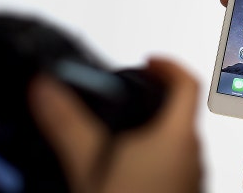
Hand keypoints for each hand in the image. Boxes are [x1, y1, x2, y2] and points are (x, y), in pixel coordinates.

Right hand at [29, 58, 201, 192]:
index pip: (188, 84)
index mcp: (176, 137)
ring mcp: (195, 174)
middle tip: (141, 90)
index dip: (170, 65)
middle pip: (186, 112)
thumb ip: (68, 123)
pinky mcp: (190, 190)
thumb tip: (47, 90)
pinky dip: (163, 152)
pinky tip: (137, 165)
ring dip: (162, 127)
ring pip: (183, 139)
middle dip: (163, 97)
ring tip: (135, 128)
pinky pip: (180, 161)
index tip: (151, 61)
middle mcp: (194, 154)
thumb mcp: (88, 164)